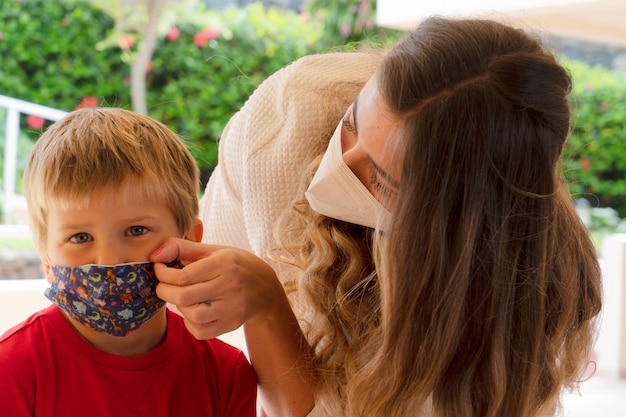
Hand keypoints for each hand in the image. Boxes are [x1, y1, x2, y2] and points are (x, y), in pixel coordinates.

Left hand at [150, 238, 283, 339]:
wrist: (266, 288)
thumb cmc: (235, 265)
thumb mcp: (213, 250)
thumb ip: (181, 247)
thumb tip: (154, 256)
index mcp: (225, 263)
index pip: (183, 275)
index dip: (163, 273)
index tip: (159, 269)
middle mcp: (230, 286)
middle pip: (183, 296)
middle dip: (164, 291)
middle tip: (163, 285)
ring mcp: (232, 308)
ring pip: (191, 315)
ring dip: (179, 306)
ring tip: (182, 297)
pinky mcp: (232, 324)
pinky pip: (200, 331)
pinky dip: (190, 322)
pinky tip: (193, 311)